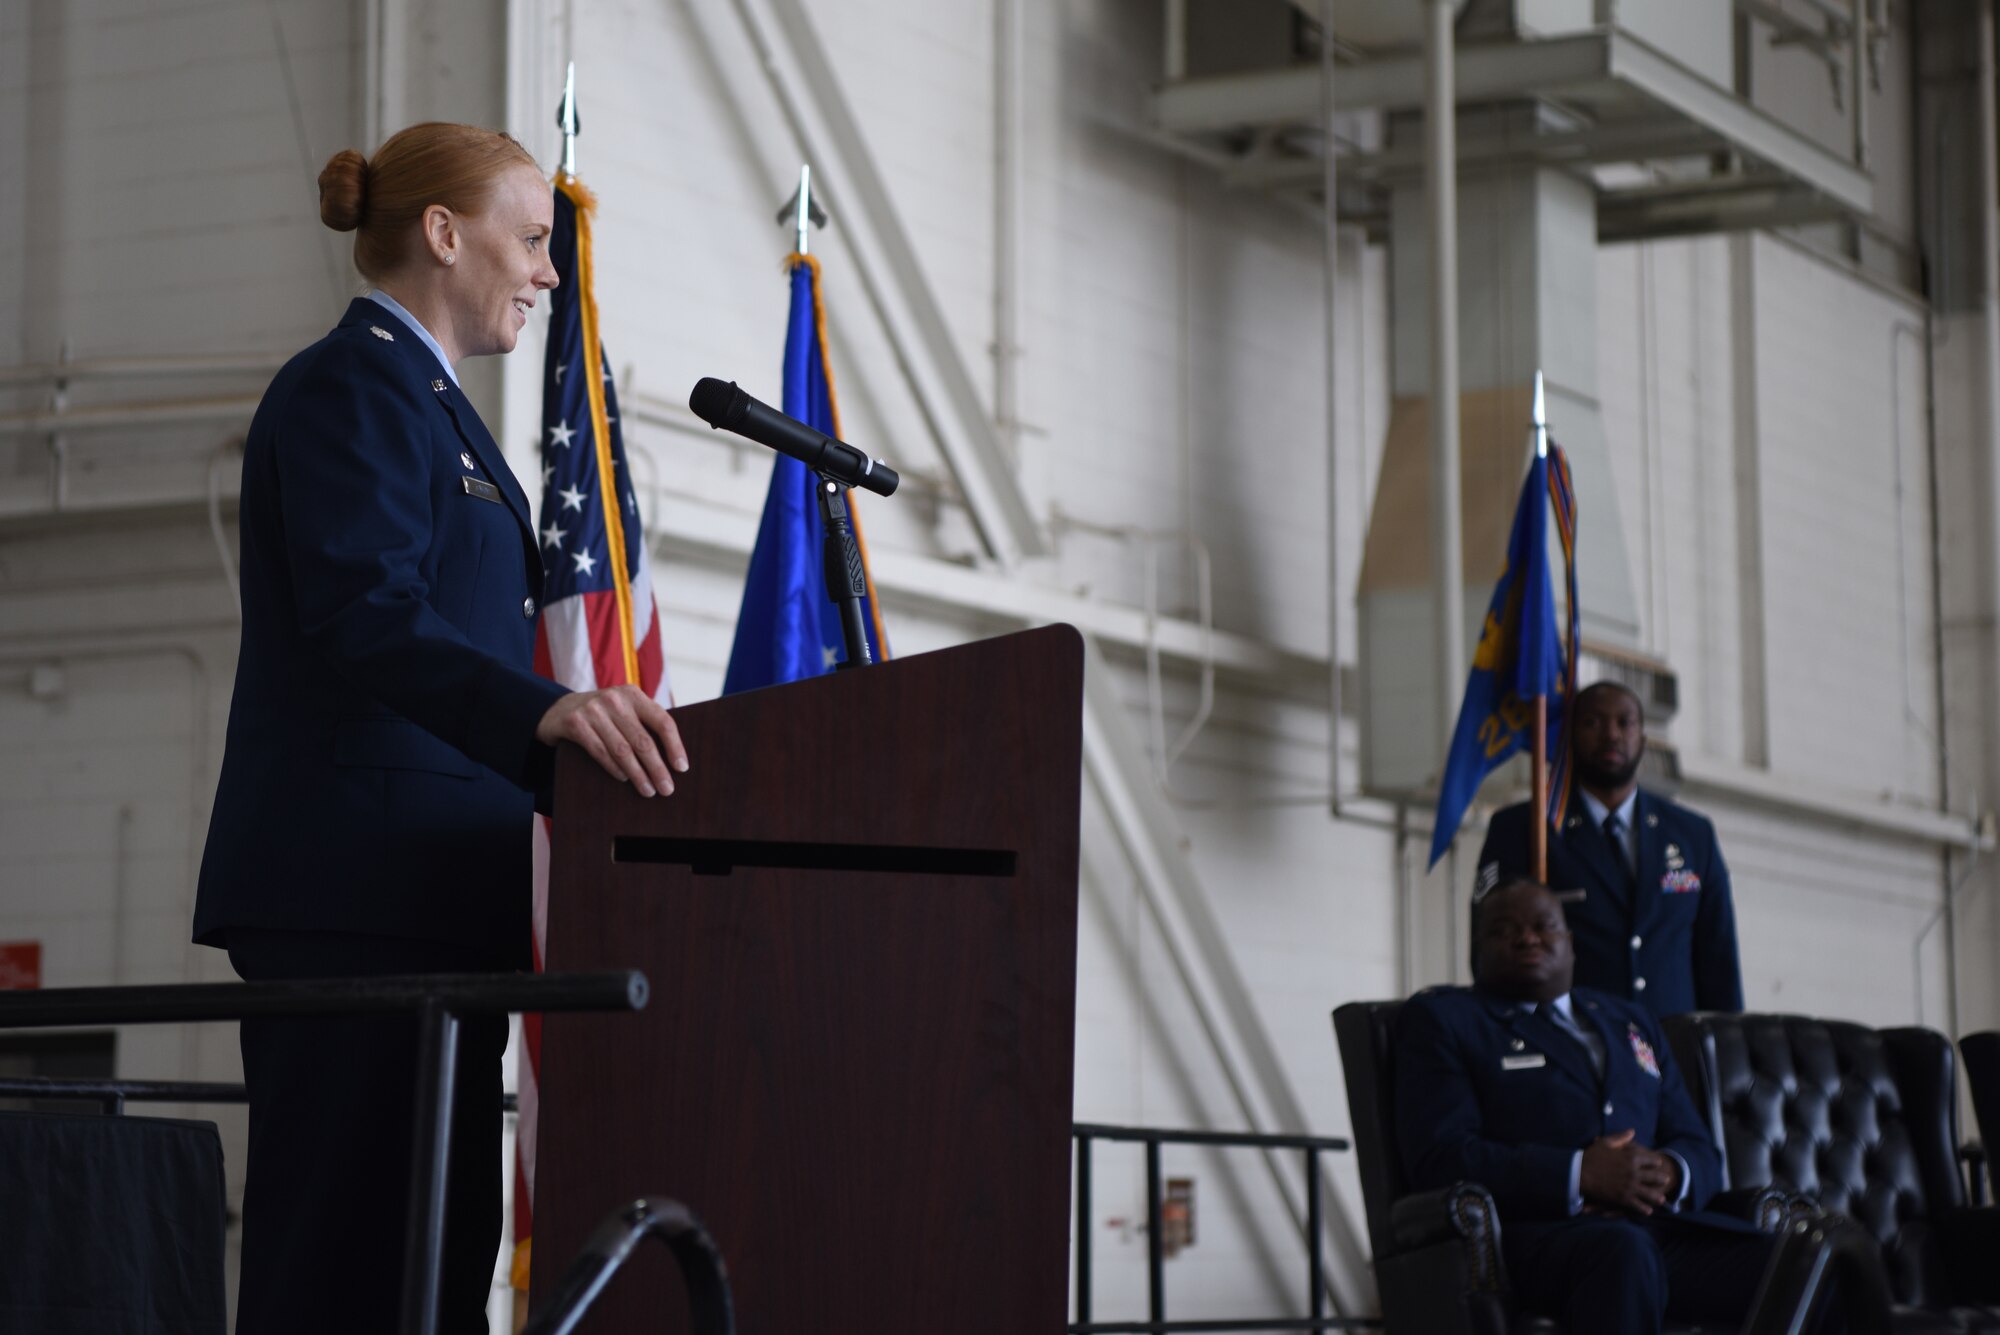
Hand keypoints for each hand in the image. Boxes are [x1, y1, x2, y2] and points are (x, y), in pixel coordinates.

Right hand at [535, 686, 688, 796]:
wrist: (557, 709)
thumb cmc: (602, 716)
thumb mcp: (623, 710)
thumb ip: (644, 723)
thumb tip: (673, 759)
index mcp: (633, 695)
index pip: (662, 721)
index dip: (675, 746)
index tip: (682, 768)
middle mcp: (615, 699)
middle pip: (643, 740)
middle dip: (657, 768)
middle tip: (667, 789)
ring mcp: (593, 710)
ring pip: (622, 750)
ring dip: (637, 774)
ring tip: (648, 790)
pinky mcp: (575, 723)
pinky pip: (600, 751)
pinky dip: (614, 768)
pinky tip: (624, 779)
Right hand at [1579, 1130, 1677, 1215]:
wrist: (1580, 1173)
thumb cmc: (1591, 1156)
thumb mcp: (1606, 1142)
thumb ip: (1621, 1137)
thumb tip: (1632, 1131)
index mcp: (1631, 1157)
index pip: (1651, 1160)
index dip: (1655, 1161)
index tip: (1658, 1163)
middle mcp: (1634, 1172)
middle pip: (1654, 1177)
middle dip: (1661, 1178)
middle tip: (1666, 1180)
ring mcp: (1630, 1186)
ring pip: (1649, 1193)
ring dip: (1656, 1196)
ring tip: (1661, 1199)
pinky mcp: (1623, 1198)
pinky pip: (1638, 1205)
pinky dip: (1644, 1209)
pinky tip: (1648, 1211)